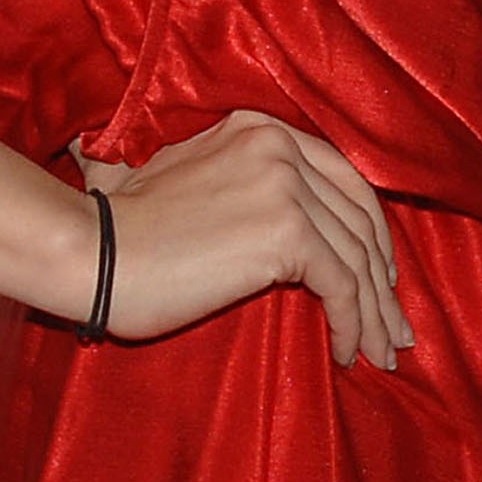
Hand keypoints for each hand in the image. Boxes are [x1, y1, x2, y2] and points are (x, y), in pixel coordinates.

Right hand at [85, 113, 414, 370]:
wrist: (88, 253)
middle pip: (360, 216)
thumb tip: (273, 230)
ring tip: (382, 351)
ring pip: (358, 256)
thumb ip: (231, 182)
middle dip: (383, 276)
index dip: (369, 232)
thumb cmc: (116, 230)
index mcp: (258, 128)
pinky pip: (342, 285)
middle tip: (393, 326)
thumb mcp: (182, 181)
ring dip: (375, 311)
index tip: (380, 277)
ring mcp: (285, 185)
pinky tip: (348, 353)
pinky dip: (351, 322)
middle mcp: (279, 145)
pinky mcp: (285, 231)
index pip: (342, 178)